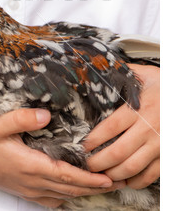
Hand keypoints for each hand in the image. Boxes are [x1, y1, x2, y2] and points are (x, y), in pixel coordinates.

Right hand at [0, 108, 124, 207]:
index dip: (89, 178)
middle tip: (117, 180)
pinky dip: (68, 195)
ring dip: (84, 191)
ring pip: (64, 195)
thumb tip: (47, 115)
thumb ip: (22, 118)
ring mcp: (29, 189)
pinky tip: (74, 190)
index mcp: (30, 165)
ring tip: (103, 185)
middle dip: (94, 187)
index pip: (66, 175)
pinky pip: (52, 198)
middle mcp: (33, 181)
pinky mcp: (25, 190)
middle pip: (70, 188)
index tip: (109, 177)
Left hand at [83, 64, 159, 188]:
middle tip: (86, 164)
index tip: (81, 145)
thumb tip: (97, 69)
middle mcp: (149, 128)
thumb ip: (120, 74)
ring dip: (113, 174)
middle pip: (118, 152)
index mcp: (139, 108)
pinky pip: (151, 174)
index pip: (110, 128)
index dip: (93, 140)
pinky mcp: (169, 154)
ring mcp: (160, 144)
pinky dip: (136, 181)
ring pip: (132, 167)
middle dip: (98, 162)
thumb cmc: (164, 84)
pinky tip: (125, 179)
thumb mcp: (143, 74)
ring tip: (101, 174)